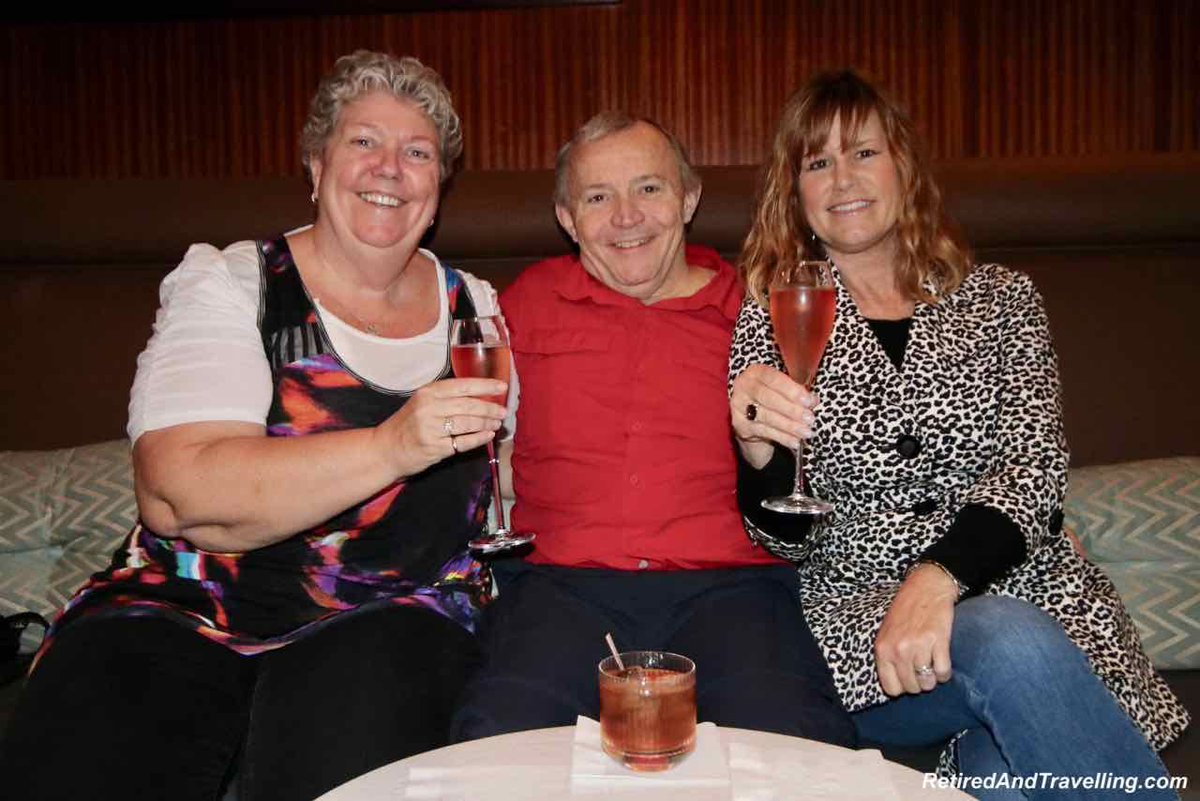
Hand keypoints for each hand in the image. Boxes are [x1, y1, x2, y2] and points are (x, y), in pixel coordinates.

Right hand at [376, 377, 507, 478]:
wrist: (385, 449)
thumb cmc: (408, 424)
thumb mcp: (422, 403)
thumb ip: (446, 397)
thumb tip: (481, 395)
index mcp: (428, 392)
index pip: (462, 385)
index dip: (485, 386)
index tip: (502, 387)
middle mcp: (428, 408)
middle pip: (468, 405)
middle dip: (489, 408)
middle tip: (503, 411)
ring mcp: (430, 429)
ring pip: (467, 423)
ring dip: (486, 423)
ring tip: (496, 424)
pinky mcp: (434, 448)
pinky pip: (463, 442)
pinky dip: (479, 439)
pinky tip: (487, 436)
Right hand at [730, 364, 816, 467]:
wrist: (753, 417)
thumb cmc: (773, 397)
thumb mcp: (783, 390)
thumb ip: (797, 392)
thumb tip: (813, 401)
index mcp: (755, 372)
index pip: (772, 378)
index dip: (791, 389)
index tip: (808, 400)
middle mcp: (743, 386)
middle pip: (767, 398)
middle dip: (791, 409)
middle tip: (810, 418)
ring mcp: (739, 406)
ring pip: (766, 416)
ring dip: (789, 426)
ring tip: (806, 432)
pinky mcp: (740, 425)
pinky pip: (764, 432)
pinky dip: (782, 437)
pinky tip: (795, 441)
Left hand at [874, 563, 957, 695]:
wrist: (926, 587)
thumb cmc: (905, 611)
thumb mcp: (887, 633)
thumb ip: (888, 657)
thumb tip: (896, 686)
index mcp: (882, 649)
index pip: (891, 688)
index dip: (902, 687)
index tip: (908, 678)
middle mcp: (898, 650)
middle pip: (912, 688)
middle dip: (919, 683)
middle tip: (923, 670)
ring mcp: (918, 646)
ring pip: (928, 683)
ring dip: (933, 679)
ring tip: (932, 665)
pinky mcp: (938, 641)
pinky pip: (943, 673)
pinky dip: (945, 673)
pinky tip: (942, 661)